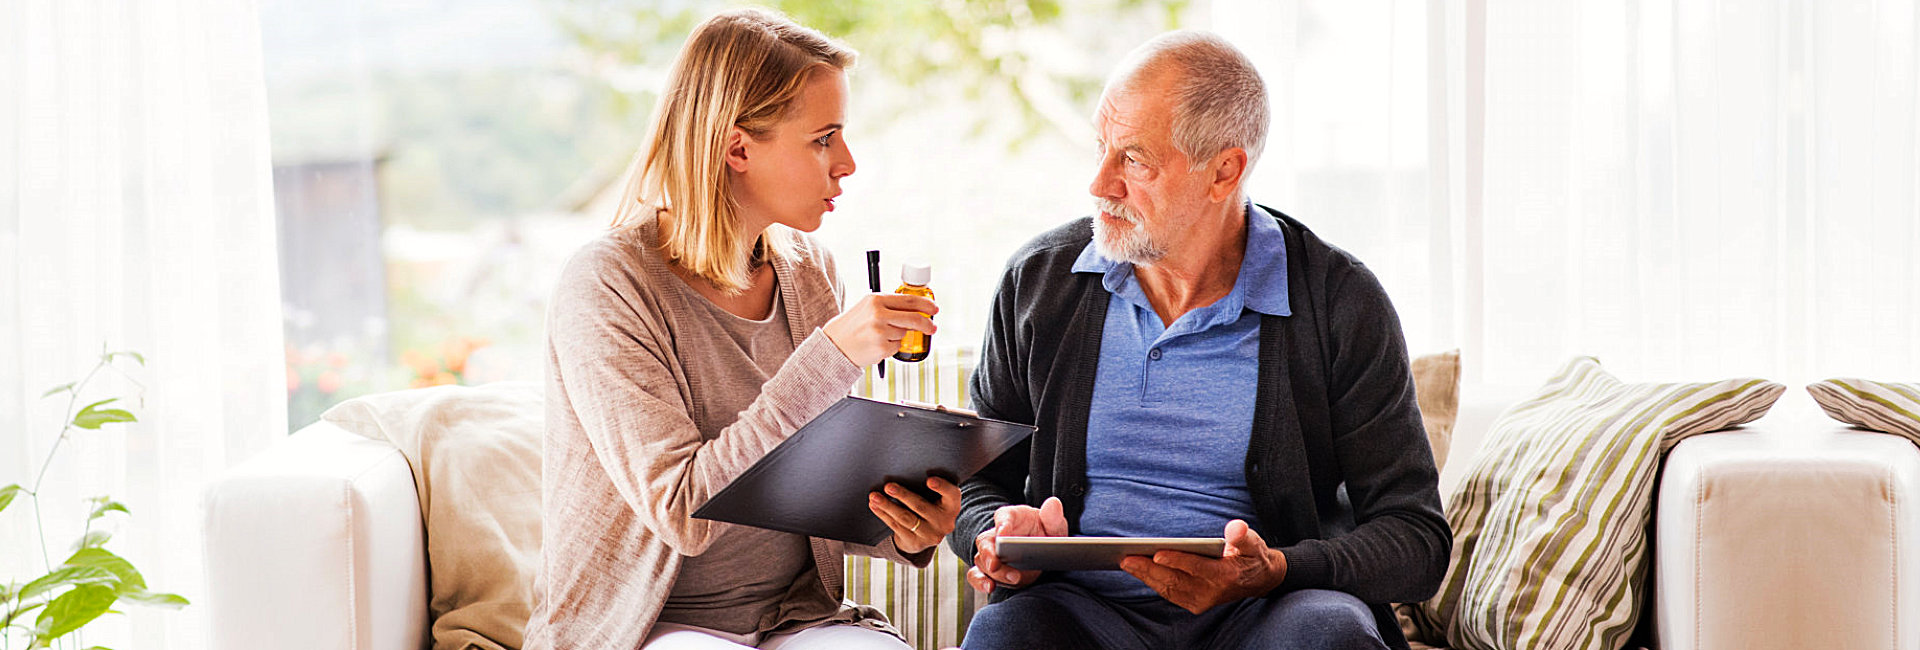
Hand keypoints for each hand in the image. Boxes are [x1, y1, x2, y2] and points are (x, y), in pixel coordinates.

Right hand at [823, 293, 937, 366]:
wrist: (834, 345)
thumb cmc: (853, 326)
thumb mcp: (867, 307)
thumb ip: (889, 305)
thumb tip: (917, 308)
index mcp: (876, 299)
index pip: (909, 300)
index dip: (926, 305)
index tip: (934, 309)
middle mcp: (878, 313)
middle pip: (914, 318)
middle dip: (927, 324)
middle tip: (932, 328)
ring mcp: (881, 331)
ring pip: (904, 333)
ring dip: (899, 336)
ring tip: (881, 336)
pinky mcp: (882, 347)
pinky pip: (897, 347)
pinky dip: (892, 347)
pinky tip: (877, 345)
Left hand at [868, 477, 961, 553]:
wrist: (928, 534)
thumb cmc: (931, 505)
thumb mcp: (937, 497)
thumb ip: (930, 486)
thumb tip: (904, 468)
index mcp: (952, 506)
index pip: (951, 494)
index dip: (942, 487)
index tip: (929, 480)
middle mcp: (944, 522)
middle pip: (921, 507)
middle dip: (903, 495)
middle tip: (888, 486)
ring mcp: (929, 535)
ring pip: (906, 518)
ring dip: (888, 506)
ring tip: (874, 496)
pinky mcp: (915, 542)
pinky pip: (896, 526)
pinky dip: (883, 514)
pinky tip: (874, 506)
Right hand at [966, 497, 1067, 592]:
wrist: (1042, 552)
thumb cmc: (1045, 533)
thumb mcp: (1054, 524)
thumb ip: (1053, 516)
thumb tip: (1053, 503)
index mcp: (1010, 517)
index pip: (1003, 517)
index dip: (1002, 526)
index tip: (1003, 536)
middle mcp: (996, 535)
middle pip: (986, 543)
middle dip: (991, 555)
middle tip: (998, 564)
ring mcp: (991, 554)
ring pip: (982, 561)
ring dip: (994, 572)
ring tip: (1013, 579)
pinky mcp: (990, 572)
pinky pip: (977, 576)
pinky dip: (980, 582)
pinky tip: (990, 587)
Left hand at [1119, 519, 1287, 613]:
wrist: (1258, 580)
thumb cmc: (1251, 555)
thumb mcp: (1253, 542)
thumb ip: (1243, 536)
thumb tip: (1235, 528)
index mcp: (1226, 575)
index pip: (1197, 568)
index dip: (1177, 560)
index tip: (1157, 553)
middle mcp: (1212, 592)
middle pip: (1175, 580)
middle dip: (1149, 569)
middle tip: (1127, 558)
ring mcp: (1202, 601)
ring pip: (1168, 588)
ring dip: (1146, 576)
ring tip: (1126, 562)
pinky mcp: (1194, 603)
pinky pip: (1169, 593)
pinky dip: (1153, 582)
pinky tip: (1138, 571)